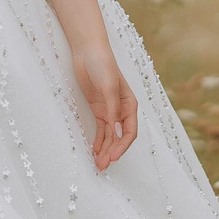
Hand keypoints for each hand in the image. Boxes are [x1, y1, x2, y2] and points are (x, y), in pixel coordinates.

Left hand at [74, 45, 137, 170]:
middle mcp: (122, 110)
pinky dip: (99, 139)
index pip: (130, 132)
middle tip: (102, 166)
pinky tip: (95, 150)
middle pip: (119, 137)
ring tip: (98, 164)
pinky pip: (101, 128)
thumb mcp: (109, 88)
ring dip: (105, 149)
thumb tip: (117, 132)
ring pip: (109, 135)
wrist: (88, 52)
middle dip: (112, 152)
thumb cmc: (103, 65)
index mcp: (130, 105)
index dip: (122, 146)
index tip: (113, 157)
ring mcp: (110, 109)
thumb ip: (113, 110)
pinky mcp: (98, 108)